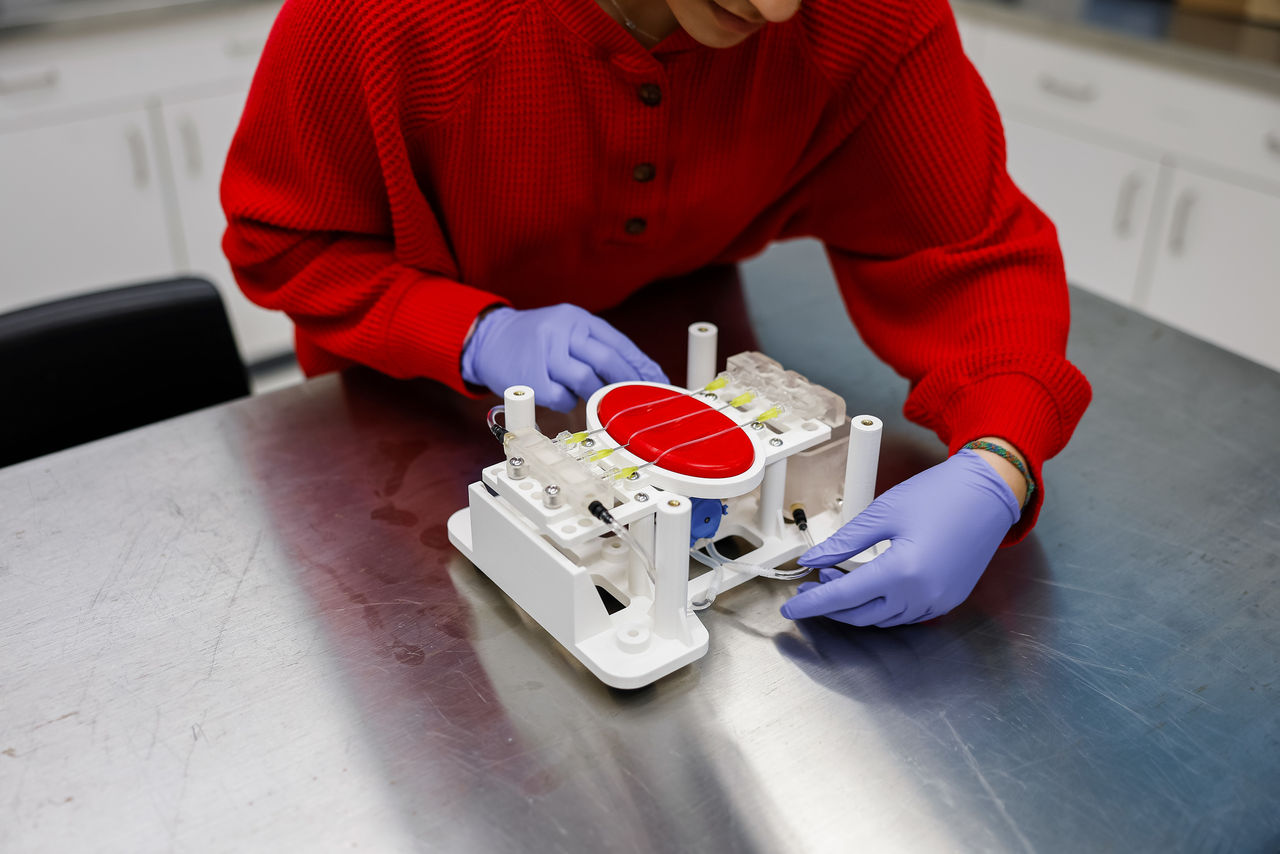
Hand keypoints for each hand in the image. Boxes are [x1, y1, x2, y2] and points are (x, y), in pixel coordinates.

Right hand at [460, 304, 667, 410]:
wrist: (488, 338)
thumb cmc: (534, 338)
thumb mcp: (566, 329)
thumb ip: (597, 346)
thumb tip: (637, 373)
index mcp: (577, 318)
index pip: (619, 343)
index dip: (642, 365)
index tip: (659, 382)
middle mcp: (562, 331)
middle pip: (607, 359)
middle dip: (628, 382)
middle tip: (639, 398)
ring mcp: (545, 354)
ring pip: (586, 379)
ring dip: (597, 394)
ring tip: (599, 399)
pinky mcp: (531, 376)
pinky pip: (562, 397)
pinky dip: (569, 402)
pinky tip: (565, 397)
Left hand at [780, 449, 1020, 626]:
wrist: (987, 493)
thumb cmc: (941, 495)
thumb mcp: (883, 512)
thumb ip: (844, 542)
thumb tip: (812, 559)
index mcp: (903, 571)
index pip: (843, 597)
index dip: (812, 605)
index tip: (791, 609)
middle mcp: (922, 595)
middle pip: (861, 615)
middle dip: (831, 606)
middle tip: (811, 587)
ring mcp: (938, 602)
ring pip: (883, 620)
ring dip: (855, 607)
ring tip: (836, 579)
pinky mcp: (948, 600)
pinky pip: (905, 616)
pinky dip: (881, 607)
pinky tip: (868, 586)